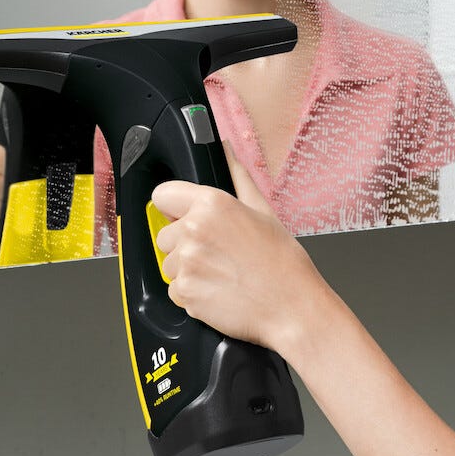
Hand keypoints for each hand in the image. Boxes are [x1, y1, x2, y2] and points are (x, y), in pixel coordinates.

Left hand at [151, 142, 327, 353]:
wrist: (292, 306)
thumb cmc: (283, 262)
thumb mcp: (263, 210)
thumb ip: (237, 176)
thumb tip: (225, 149)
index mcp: (211, 204)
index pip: (162, 195)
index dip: (175, 209)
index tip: (185, 218)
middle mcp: (194, 231)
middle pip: (164, 235)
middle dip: (183, 244)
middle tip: (217, 253)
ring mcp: (187, 264)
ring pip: (169, 265)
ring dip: (188, 271)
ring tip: (221, 274)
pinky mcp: (185, 293)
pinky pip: (175, 291)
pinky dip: (192, 294)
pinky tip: (218, 291)